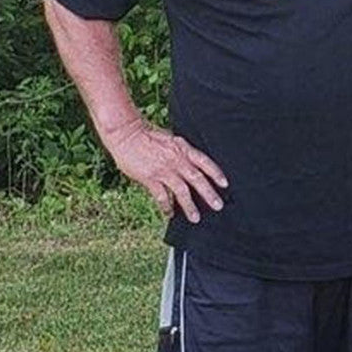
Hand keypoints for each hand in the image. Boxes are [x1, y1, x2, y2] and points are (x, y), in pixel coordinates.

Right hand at [101, 118, 226, 222]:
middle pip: (197, 179)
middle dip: (209, 194)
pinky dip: (166, 206)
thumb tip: (190, 163)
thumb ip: (181, 152)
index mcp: (183, 149)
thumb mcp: (170, 140)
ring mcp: (163, 170)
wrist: (126, 133)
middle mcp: (176, 160)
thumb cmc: (147, 135)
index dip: (216, 173)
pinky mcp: (150, 178)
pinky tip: (170, 214)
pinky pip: (162, 196)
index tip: (225, 184)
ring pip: (182, 191)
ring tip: (195, 218)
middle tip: (218, 206)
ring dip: (189, 206)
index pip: (204, 162)